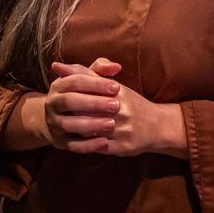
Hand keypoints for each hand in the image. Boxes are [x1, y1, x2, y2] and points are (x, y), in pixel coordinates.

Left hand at [45, 59, 184, 156]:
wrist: (157, 126)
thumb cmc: (129, 103)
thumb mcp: (110, 84)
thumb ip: (84, 73)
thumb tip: (56, 66)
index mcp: (116, 92)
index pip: (85, 89)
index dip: (70, 94)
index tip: (58, 96)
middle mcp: (120, 111)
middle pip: (86, 111)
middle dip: (72, 112)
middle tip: (60, 114)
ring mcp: (122, 130)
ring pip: (91, 131)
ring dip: (77, 130)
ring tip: (66, 128)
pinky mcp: (122, 147)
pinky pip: (97, 147)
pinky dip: (85, 145)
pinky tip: (76, 141)